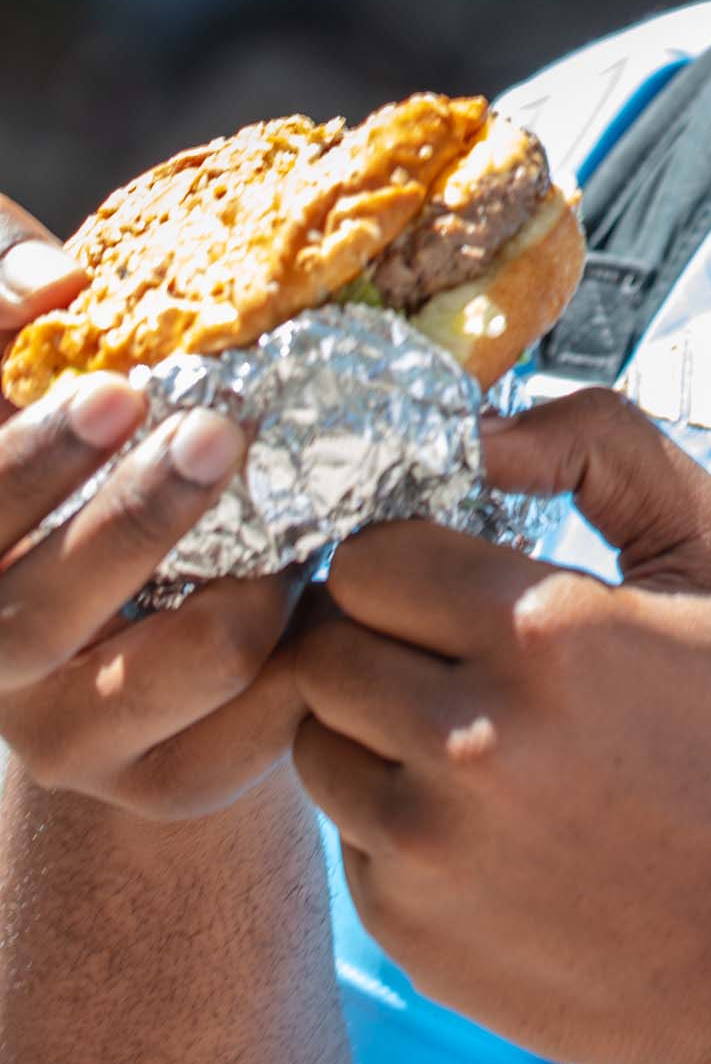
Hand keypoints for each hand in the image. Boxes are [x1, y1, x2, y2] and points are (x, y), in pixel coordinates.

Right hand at [0, 196, 305, 817]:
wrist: (138, 650)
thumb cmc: (98, 474)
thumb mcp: (58, 394)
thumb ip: (19, 319)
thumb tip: (51, 278)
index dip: (32, 454)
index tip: (120, 386)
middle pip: (40, 606)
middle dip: (138, 517)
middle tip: (220, 432)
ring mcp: (66, 735)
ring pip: (191, 657)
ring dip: (265, 577)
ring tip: (308, 511)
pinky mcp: (163, 785)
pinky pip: (260, 719)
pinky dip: (309, 648)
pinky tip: (327, 587)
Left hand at [291, 389, 710, 1063]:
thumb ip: (608, 443)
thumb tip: (483, 427)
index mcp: (544, 631)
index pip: (373, 550)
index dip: (411, 549)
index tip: (456, 569)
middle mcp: (470, 740)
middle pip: (322, 639)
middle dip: (374, 627)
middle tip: (442, 641)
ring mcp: (428, 847)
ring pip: (312, 733)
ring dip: (365, 716)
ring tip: (457, 721)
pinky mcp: (408, 928)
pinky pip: (344, 831)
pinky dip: (392, 809)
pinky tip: (482, 812)